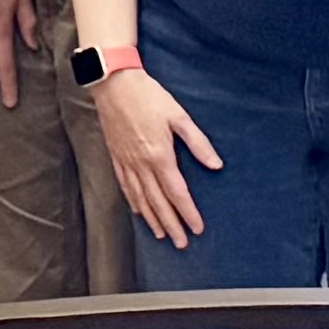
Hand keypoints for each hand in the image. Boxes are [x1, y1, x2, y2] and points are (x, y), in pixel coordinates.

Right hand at [98, 70, 223, 247]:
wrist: (113, 84)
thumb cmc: (148, 97)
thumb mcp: (179, 116)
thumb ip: (198, 142)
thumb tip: (215, 164)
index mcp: (160, 155)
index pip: (177, 192)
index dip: (188, 212)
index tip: (197, 228)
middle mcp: (142, 164)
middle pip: (159, 202)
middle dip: (171, 225)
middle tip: (182, 243)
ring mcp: (127, 162)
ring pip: (141, 199)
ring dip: (153, 220)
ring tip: (162, 236)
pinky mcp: (116, 157)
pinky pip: (126, 187)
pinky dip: (135, 203)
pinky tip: (140, 212)